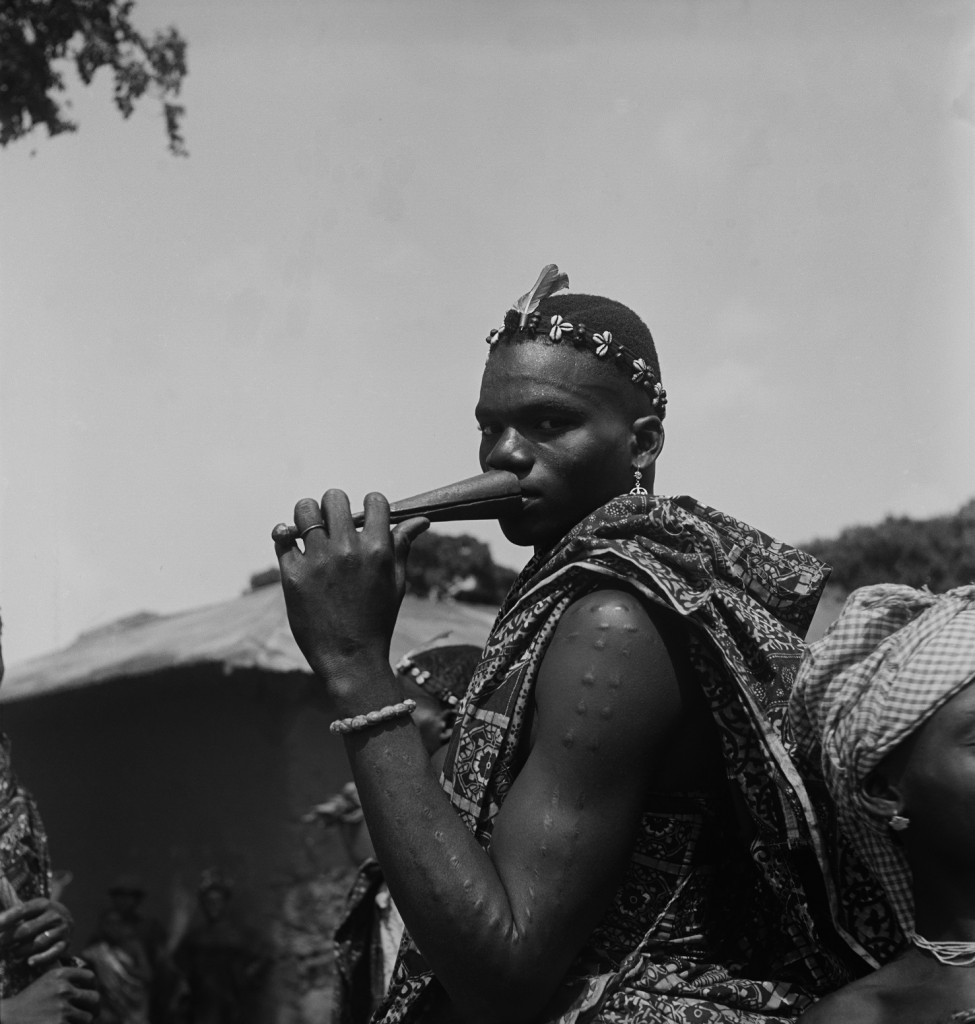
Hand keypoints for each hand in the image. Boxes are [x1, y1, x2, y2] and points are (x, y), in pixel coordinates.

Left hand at [0, 898, 72, 967]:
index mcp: (42, 904)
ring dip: (22, 950)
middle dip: (9, 938)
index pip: (22, 910)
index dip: (7, 918)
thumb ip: (13, 917)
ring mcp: (61, 929)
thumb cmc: (38, 918)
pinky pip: (52, 953)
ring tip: (13, 954)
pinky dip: (41, 958)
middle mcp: (54, 915)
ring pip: (39, 942)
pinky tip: (30, 962)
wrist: (66, 920)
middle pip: (28, 928)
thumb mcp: (30, 911)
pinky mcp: (65, 943)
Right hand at [0, 965, 99, 1023]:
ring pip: (88, 1017)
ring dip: (82, 1021)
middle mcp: (63, 989)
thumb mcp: (47, 980)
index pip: (90, 978)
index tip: (87, 994)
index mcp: (60, 974)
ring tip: (73, 1021)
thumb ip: (68, 977)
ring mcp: (61, 1008)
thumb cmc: (30, 1000)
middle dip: (91, 1007)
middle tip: (85, 1012)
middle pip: (94, 998)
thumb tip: (94, 981)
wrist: (8, 1018)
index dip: (91, 987)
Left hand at [274, 490, 427, 691]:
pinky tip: (293, 546)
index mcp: (378, 550)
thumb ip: (402, 546)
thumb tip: (421, 519)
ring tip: (310, 533)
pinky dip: (285, 537)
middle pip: (334, 497)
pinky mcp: (293, 575)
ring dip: (307, 517)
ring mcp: (318, 561)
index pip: (374, 500)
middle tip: (334, 526)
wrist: (350, 659)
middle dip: (335, 507)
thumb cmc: (377, 620)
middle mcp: (347, 549)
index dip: (370, 506)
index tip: (365, 520)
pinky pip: (281, 537)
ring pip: (304, 510)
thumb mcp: (396, 582)